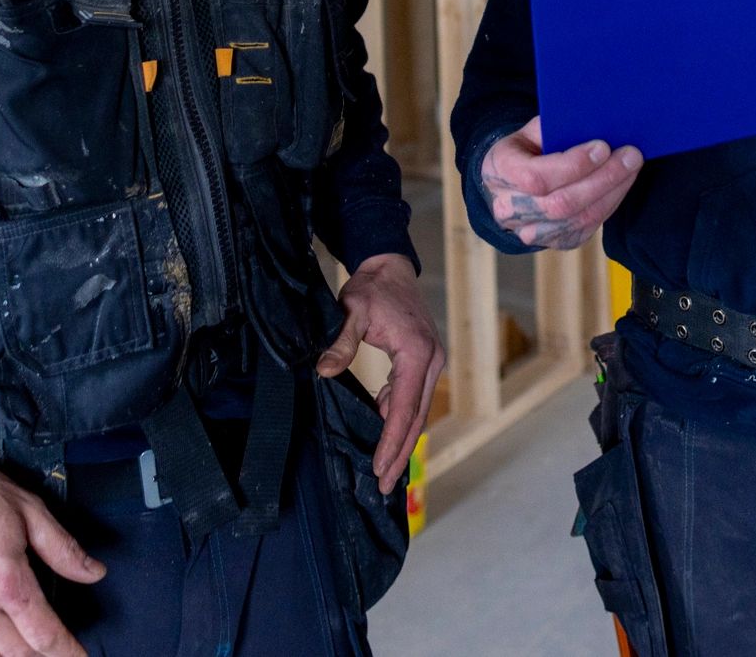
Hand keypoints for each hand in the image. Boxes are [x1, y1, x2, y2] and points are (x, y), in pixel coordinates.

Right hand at [0, 436, 101, 656]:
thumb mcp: (28, 509)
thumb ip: (62, 548)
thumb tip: (95, 573)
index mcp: (6, 580)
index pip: (44, 634)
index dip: (66, 651)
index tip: (79, 656)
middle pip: (18, 653)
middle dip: (41, 656)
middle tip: (54, 652)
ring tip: (24, 655)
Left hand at [315, 253, 445, 493]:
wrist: (390, 268)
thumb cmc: (372, 288)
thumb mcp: (352, 310)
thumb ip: (341, 342)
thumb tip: (325, 371)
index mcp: (416, 352)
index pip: (404, 407)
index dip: (392, 441)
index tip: (380, 468)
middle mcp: (430, 362)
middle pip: (416, 418)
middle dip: (400, 453)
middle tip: (384, 486)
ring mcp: (430, 364)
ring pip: (417, 412)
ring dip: (401, 440)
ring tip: (384, 470)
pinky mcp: (423, 364)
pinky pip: (412, 399)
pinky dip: (399, 419)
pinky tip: (382, 432)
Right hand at [478, 117, 643, 250]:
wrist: (513, 180)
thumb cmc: (528, 148)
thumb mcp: (532, 130)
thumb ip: (556, 129)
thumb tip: (595, 125)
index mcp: (499, 171)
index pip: (535, 177)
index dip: (572, 165)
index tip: (603, 147)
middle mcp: (508, 208)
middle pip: (561, 204)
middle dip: (602, 178)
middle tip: (630, 156)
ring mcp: (529, 230)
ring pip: (578, 219)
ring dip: (612, 192)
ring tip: (632, 167)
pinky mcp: (554, 241)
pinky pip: (587, 228)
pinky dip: (609, 205)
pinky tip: (622, 184)